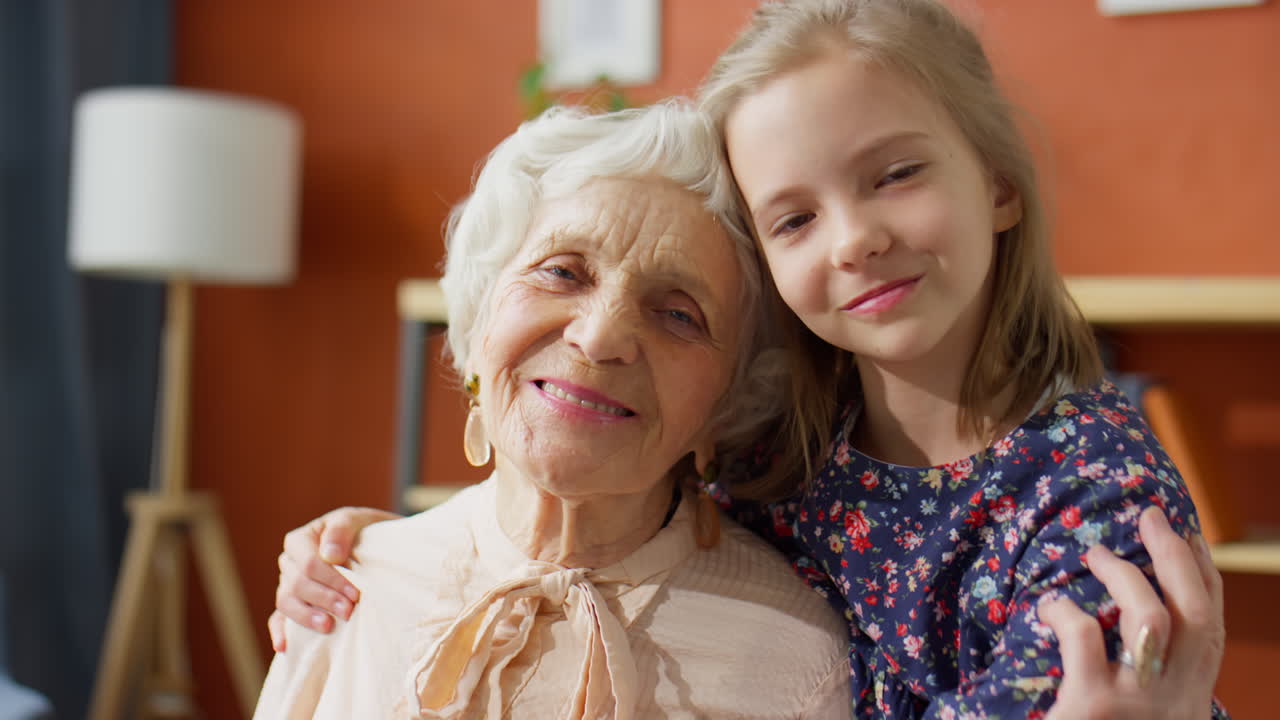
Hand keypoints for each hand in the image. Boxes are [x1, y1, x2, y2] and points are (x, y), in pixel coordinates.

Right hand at [268, 506, 400, 651]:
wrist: (374, 545)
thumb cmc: (363, 531)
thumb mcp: (356, 520)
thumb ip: (341, 531)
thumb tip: (329, 555)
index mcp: (300, 540)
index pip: (308, 563)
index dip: (331, 579)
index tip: (355, 593)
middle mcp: (289, 563)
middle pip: (297, 585)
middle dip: (325, 599)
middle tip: (349, 610)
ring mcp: (288, 584)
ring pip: (286, 602)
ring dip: (306, 617)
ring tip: (328, 626)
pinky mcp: (294, 603)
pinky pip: (278, 618)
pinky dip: (279, 632)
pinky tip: (284, 646)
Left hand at [1039, 506, 1224, 718]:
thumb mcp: (1142, 714)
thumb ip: (1146, 676)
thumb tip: (1129, 619)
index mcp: (1187, 701)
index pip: (1209, 630)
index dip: (1205, 579)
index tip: (1192, 537)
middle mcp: (1175, 702)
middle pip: (1194, 614)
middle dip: (1176, 556)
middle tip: (1152, 516)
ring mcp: (1137, 704)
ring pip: (1151, 619)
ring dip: (1125, 576)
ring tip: (1096, 554)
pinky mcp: (1092, 707)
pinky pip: (1084, 637)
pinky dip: (1066, 611)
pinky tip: (1050, 608)